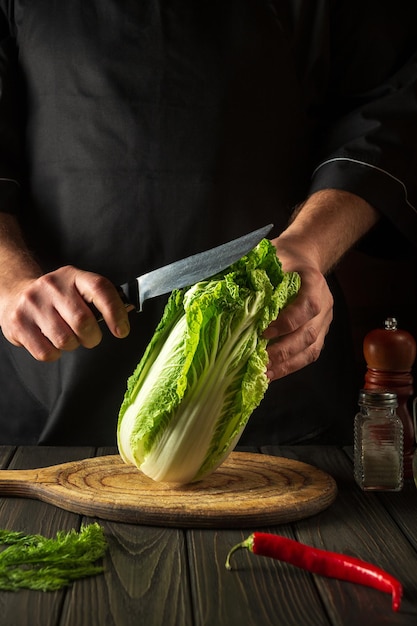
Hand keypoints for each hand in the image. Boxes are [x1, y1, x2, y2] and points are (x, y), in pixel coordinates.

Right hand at [0, 265, 132, 361]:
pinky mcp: (18, 323)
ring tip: (66, 336)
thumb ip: (100, 302)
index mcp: (73, 276)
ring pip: (65, 340)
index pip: (100, 289)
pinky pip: (47, 352)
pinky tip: (50, 341)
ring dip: (72, 345)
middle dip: (92, 337)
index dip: (115, 311)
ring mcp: (33, 304)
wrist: (17, 295)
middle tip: (90, 338)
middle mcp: (51, 286)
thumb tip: (123, 322)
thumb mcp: (78, 290)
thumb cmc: (58, 299)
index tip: (122, 331)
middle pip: (83, 321)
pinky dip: (54, 354)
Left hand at [263, 253, 332, 380]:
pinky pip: (309, 354)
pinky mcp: (320, 333)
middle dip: (283, 351)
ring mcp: (324, 321)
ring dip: (287, 364)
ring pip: (311, 349)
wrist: (303, 258)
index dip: (287, 322)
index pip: (307, 306)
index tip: (264, 331)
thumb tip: (227, 287)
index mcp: (313, 283)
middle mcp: (325, 303)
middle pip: (309, 334)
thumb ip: (257, 271)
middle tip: (260, 361)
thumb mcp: (272, 257)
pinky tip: (272, 374)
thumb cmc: (284, 259)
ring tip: (265, 374)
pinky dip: (290, 366)